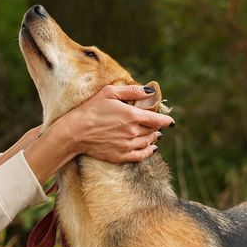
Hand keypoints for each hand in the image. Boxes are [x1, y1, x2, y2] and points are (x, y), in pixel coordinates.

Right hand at [57, 85, 174, 162]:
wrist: (75, 132)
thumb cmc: (91, 109)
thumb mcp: (110, 93)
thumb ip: (132, 91)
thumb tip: (150, 90)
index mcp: (133, 116)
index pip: (158, 120)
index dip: (166, 120)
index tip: (170, 121)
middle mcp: (133, 132)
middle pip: (154, 131)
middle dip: (157, 127)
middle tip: (157, 125)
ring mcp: (128, 145)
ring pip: (149, 142)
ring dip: (153, 138)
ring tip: (154, 134)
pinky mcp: (121, 156)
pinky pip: (141, 155)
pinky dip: (149, 151)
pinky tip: (151, 148)